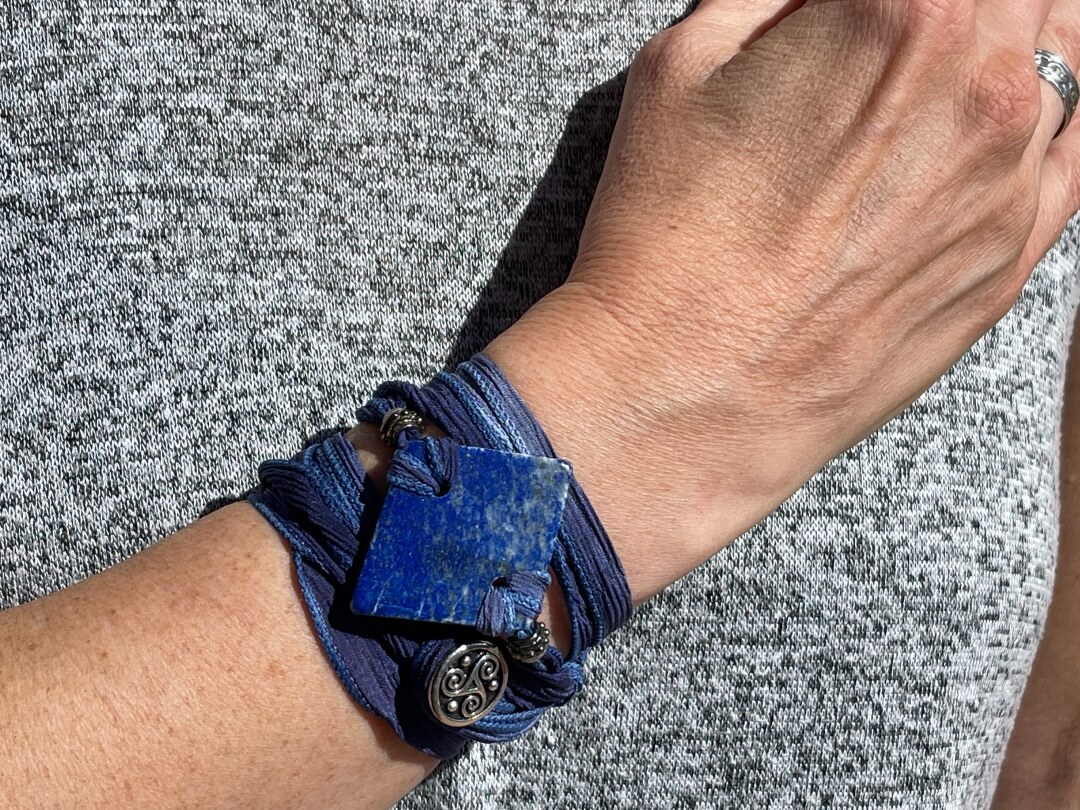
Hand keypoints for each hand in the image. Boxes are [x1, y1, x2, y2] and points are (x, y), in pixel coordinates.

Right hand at [487, 0, 1079, 599]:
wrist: (686, 390)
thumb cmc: (666, 238)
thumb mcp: (683, 63)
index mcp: (905, 8)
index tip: (858, 13)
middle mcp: (984, 85)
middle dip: (953, 10)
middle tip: (902, 36)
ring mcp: (1012, 179)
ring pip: (1056, 59)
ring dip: (1001, 46)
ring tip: (931, 73)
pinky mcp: (1013, 259)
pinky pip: (1066, 154)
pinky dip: (1034, 122)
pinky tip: (980, 126)